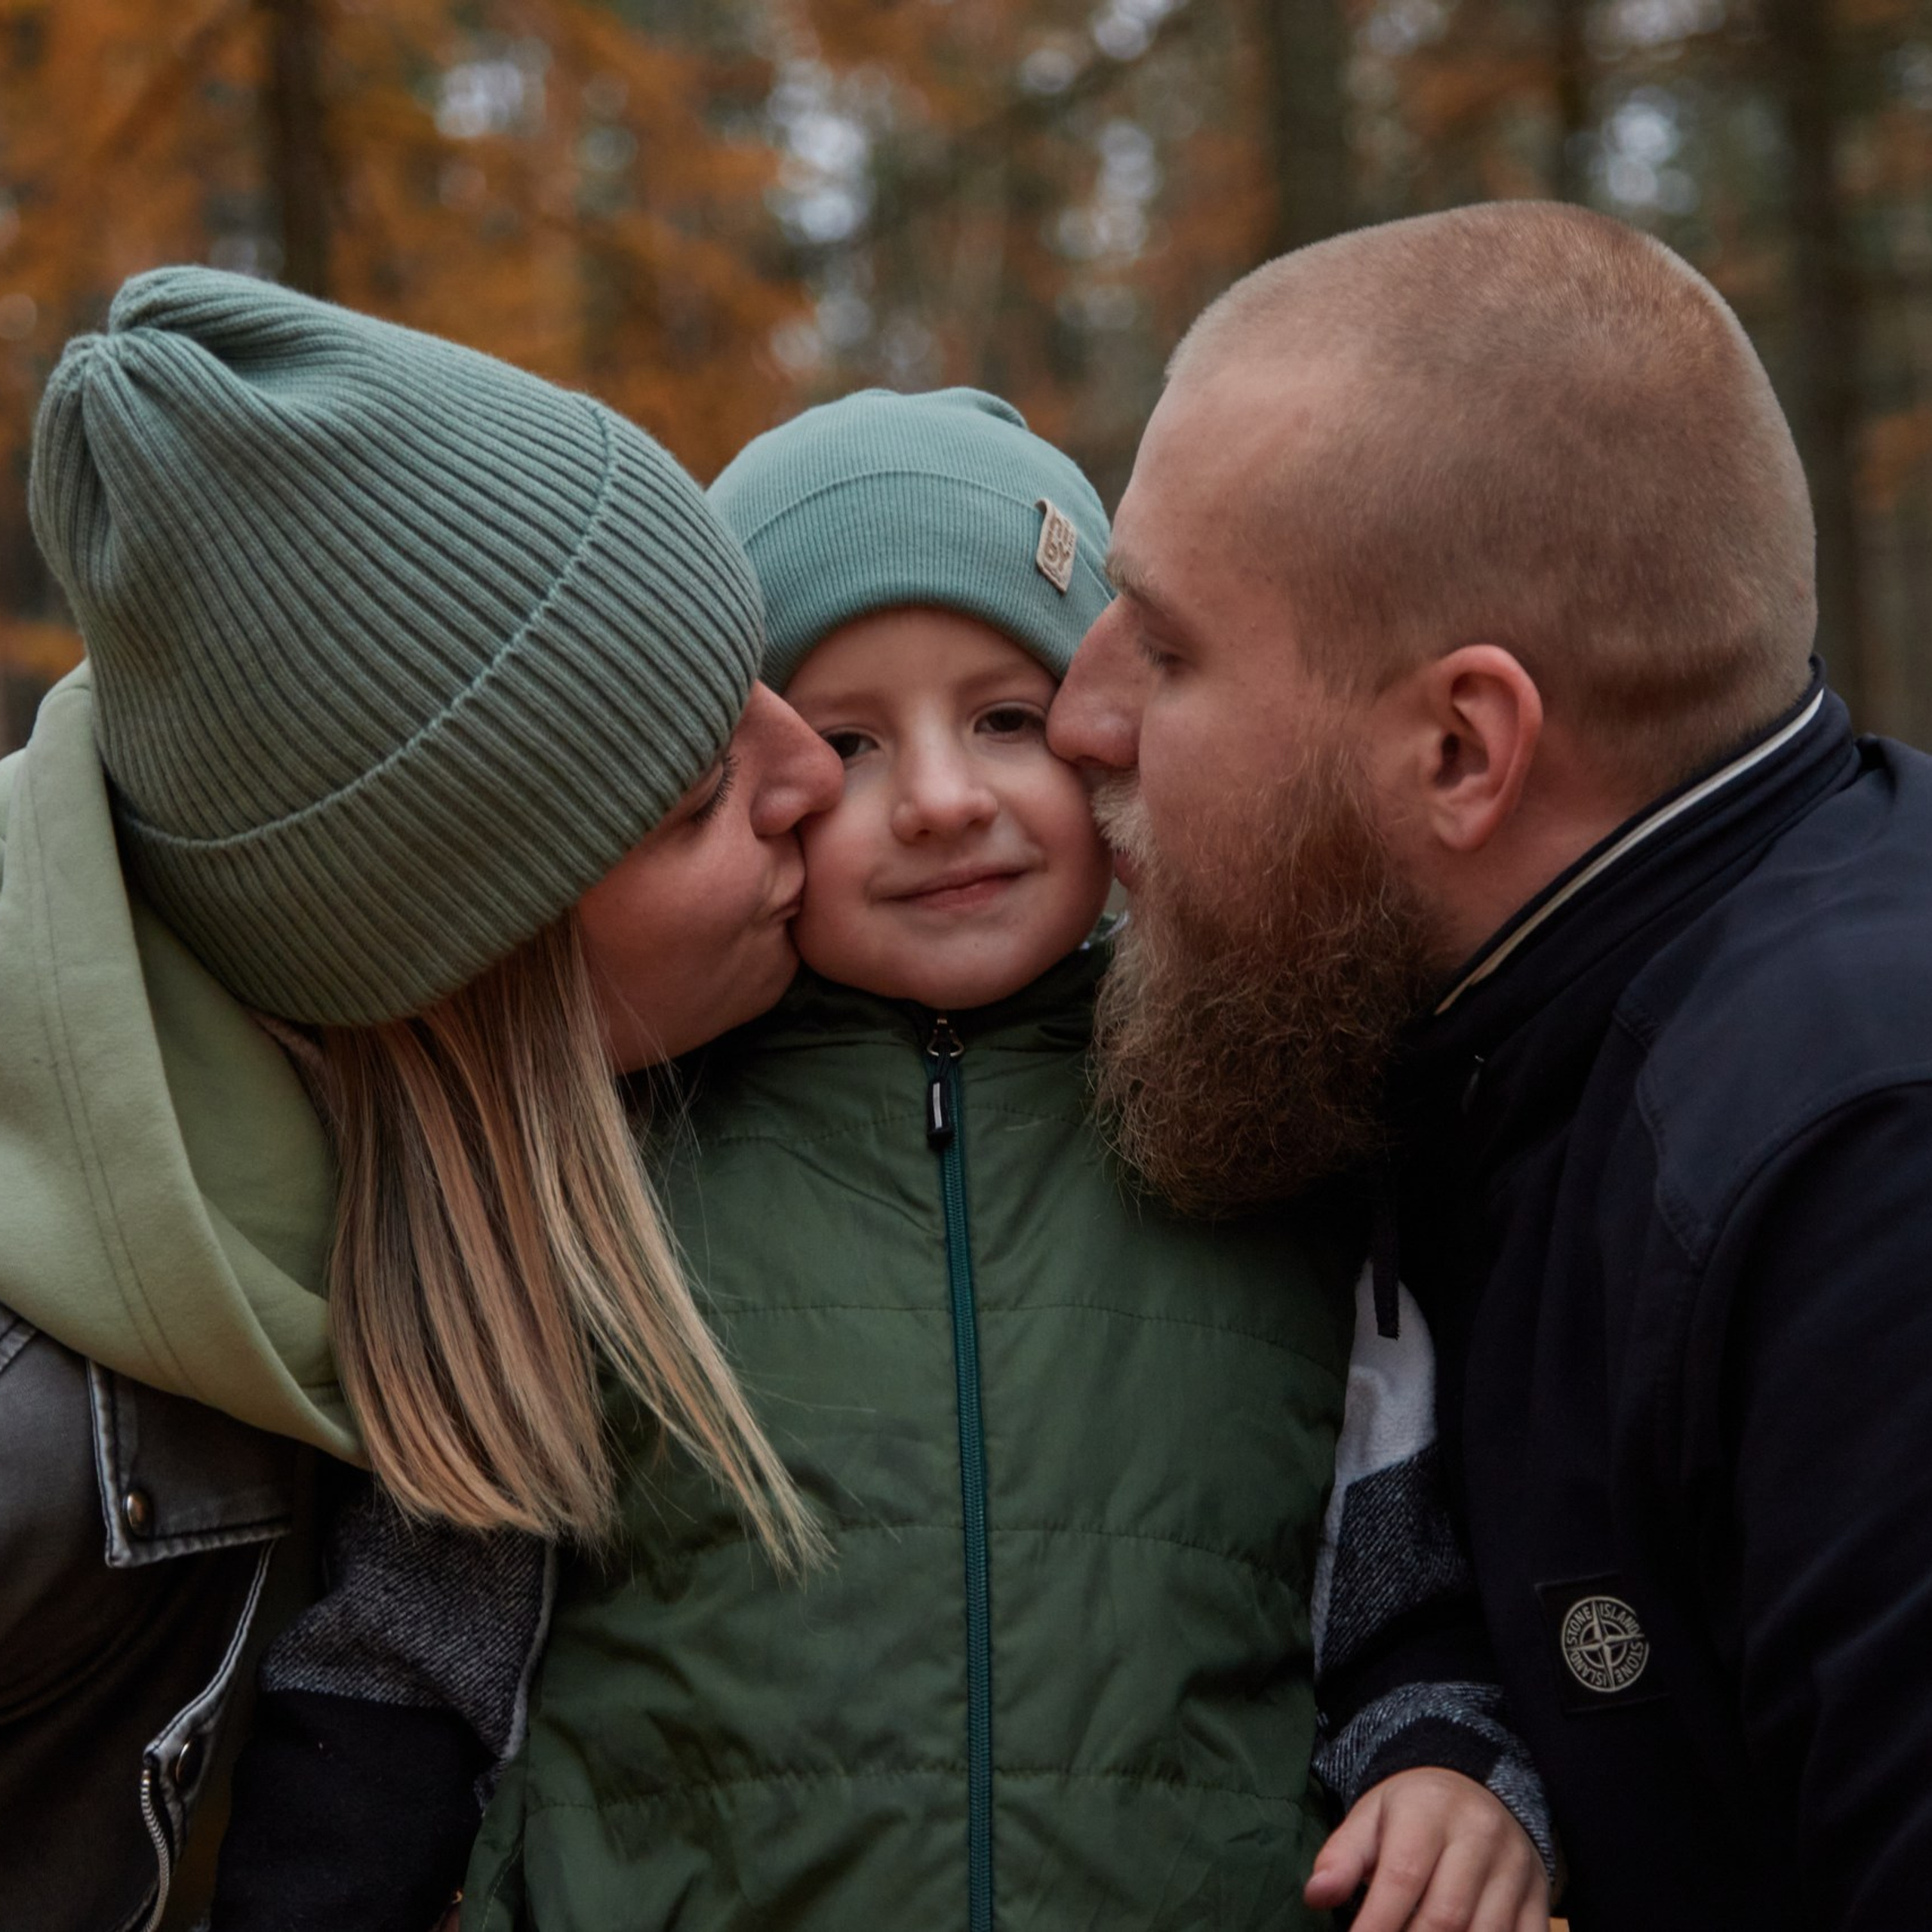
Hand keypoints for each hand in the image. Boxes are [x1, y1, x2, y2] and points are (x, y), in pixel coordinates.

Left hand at [1305, 1767, 1548, 1931]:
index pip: (1402, 1877)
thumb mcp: (1372, 1817)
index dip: (1376, 1923)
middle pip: (1446, 1915)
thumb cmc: (1413, 1811)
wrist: (1478, 1788)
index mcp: (1430, 1811)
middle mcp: (1479, 1835)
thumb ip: (1343, 1856)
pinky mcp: (1540, 1896)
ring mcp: (1516, 1868)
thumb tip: (1315, 1896)